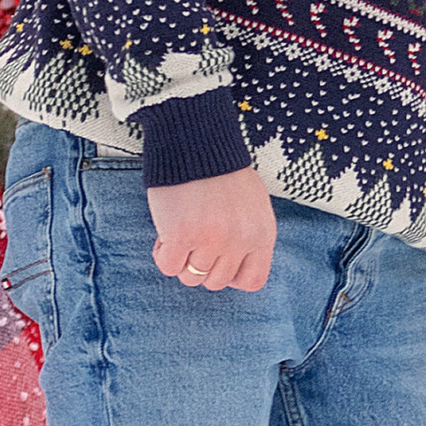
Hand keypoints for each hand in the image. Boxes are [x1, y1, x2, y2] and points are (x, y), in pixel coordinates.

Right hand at [147, 168, 277, 290]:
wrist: (197, 143)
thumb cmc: (222, 173)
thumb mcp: (252, 206)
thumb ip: (248, 237)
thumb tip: (230, 269)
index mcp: (262, 234)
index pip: (252, 281)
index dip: (230, 275)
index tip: (218, 259)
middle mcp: (240, 240)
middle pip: (215, 282)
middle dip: (200, 266)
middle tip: (193, 240)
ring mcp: (212, 240)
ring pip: (190, 278)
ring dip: (180, 258)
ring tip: (179, 231)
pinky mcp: (182, 235)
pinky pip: (168, 267)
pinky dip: (162, 254)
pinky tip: (166, 232)